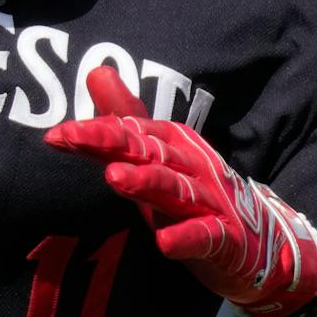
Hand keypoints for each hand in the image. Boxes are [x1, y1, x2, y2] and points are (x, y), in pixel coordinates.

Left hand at [44, 67, 316, 316]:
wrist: (258, 243)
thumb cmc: (197, 196)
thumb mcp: (157, 158)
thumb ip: (126, 121)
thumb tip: (96, 72)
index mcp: (174, 146)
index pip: (131, 133)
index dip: (95, 132)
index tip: (57, 135)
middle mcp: (191, 167)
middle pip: (149, 153)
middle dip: (113, 144)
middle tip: (75, 137)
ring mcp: (210, 202)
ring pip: (175, 190)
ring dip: (146, 183)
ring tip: (114, 177)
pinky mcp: (225, 238)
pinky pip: (205, 236)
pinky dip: (186, 238)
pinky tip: (165, 243)